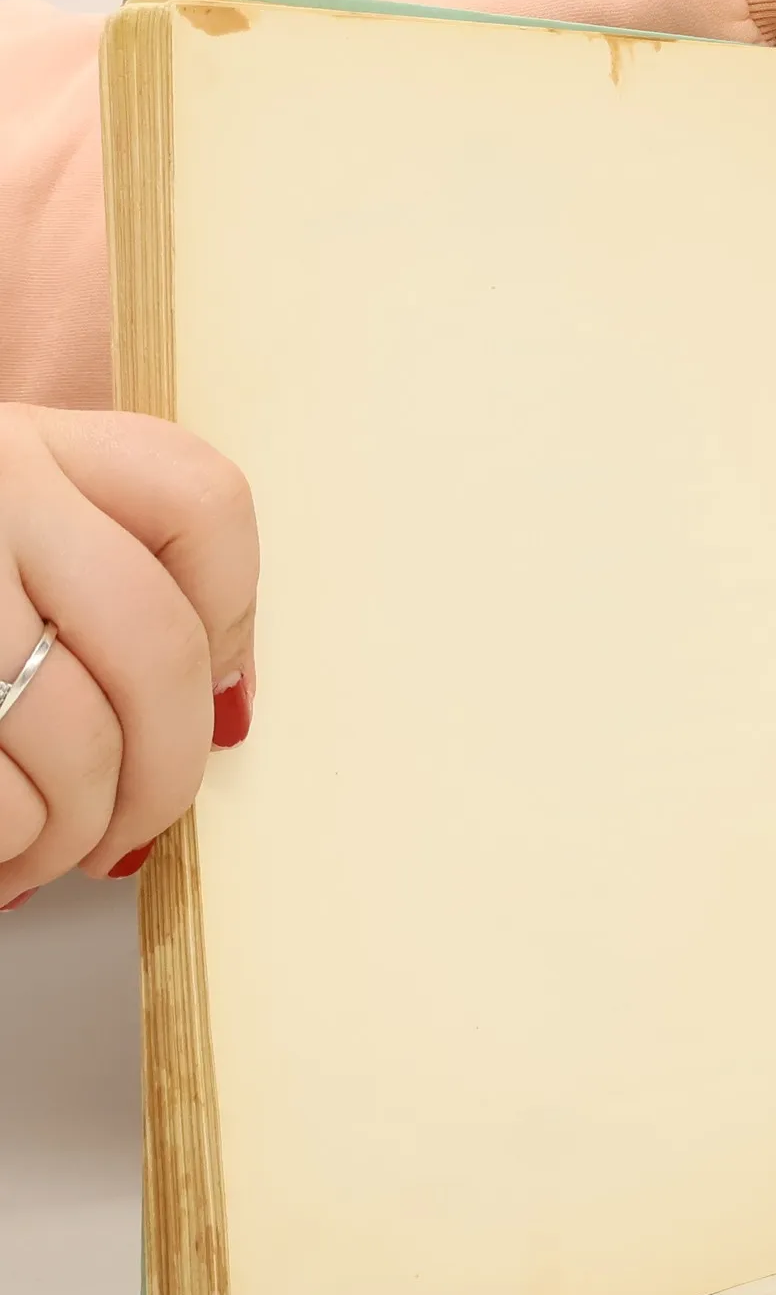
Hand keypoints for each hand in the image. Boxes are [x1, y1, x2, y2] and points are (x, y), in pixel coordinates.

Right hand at [0, 407, 257, 909]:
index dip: (234, 619)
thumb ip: (87, 575)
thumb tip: (226, 708)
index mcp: (18, 440)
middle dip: (166, 769)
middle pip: (157, 647)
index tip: (220, 698)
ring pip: (76, 736)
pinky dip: (7, 845)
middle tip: (135, 827)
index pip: (203, 503)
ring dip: (75, 829)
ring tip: (45, 853)